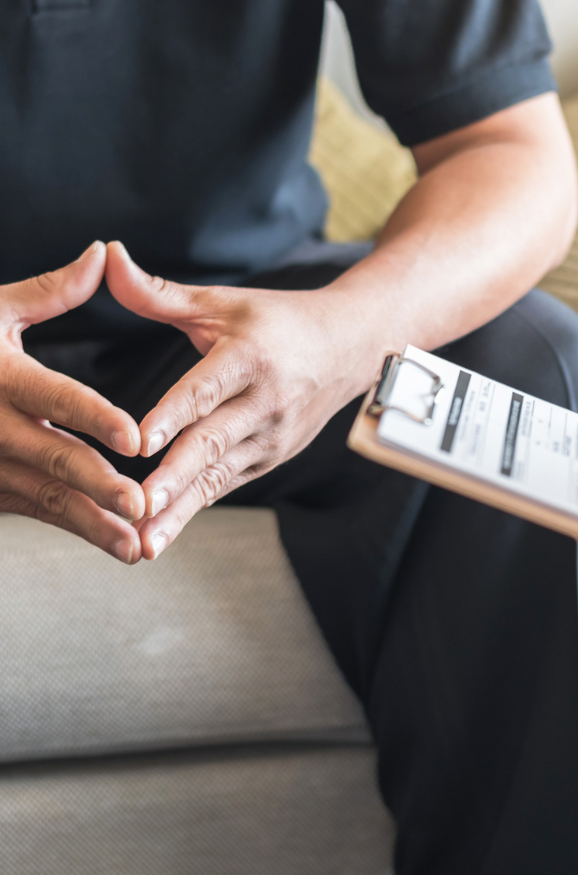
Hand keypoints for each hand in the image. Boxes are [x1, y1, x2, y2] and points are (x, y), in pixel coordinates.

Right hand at [0, 243, 144, 562]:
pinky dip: (77, 528)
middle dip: (97, 486)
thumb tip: (104, 253)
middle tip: (140, 505)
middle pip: (52, 458)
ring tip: (136, 545)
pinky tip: (116, 543)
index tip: (135, 437)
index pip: (56, 396)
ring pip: (46, 497)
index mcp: (0, 374)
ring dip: (92, 524)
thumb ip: (51, 291)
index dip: (95, 417)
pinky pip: (38, 510)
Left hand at [105, 241, 376, 558]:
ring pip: (218, 476)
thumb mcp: (225, 302)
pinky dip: (195, 508)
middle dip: (175, 479)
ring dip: (181, 510)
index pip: (206, 389)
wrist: (350, 349)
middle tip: (139, 507)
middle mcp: (266, 403)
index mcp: (251, 358)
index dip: (173, 415)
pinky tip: (163, 532)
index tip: (141, 442)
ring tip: (145, 542)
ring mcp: (271, 437)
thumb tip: (110, 258)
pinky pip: (226, 484)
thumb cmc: (280, 323)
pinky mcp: (270, 459)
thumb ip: (161, 293)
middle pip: (212, 443)